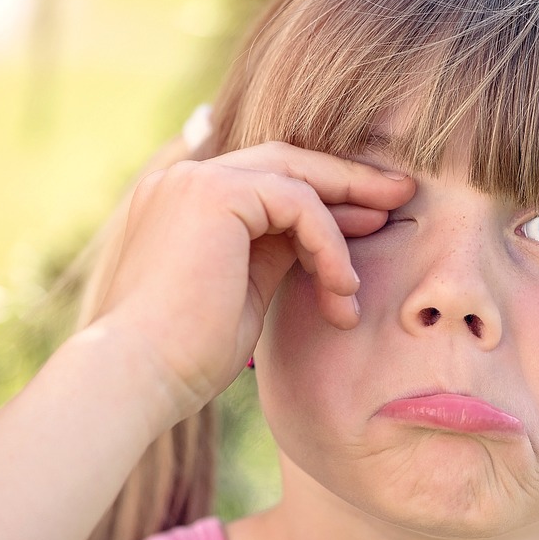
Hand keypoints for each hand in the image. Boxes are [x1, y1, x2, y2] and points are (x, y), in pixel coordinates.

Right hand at [90, 141, 413, 420]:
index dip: (326, 196)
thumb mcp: (244, 293)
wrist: (137, 376)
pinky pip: (298, 203)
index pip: (268, 180)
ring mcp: (195, 180)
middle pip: (286, 163)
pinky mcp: (213, 193)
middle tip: (401, 196)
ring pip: (297, 179)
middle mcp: (185, 179)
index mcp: (185, 202)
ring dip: (343, 224)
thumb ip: (274, 253)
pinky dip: (329, 243)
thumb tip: (321, 240)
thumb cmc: (185, 356)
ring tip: (366, 271)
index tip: (373, 218)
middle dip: (349, 180)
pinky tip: (342, 287)